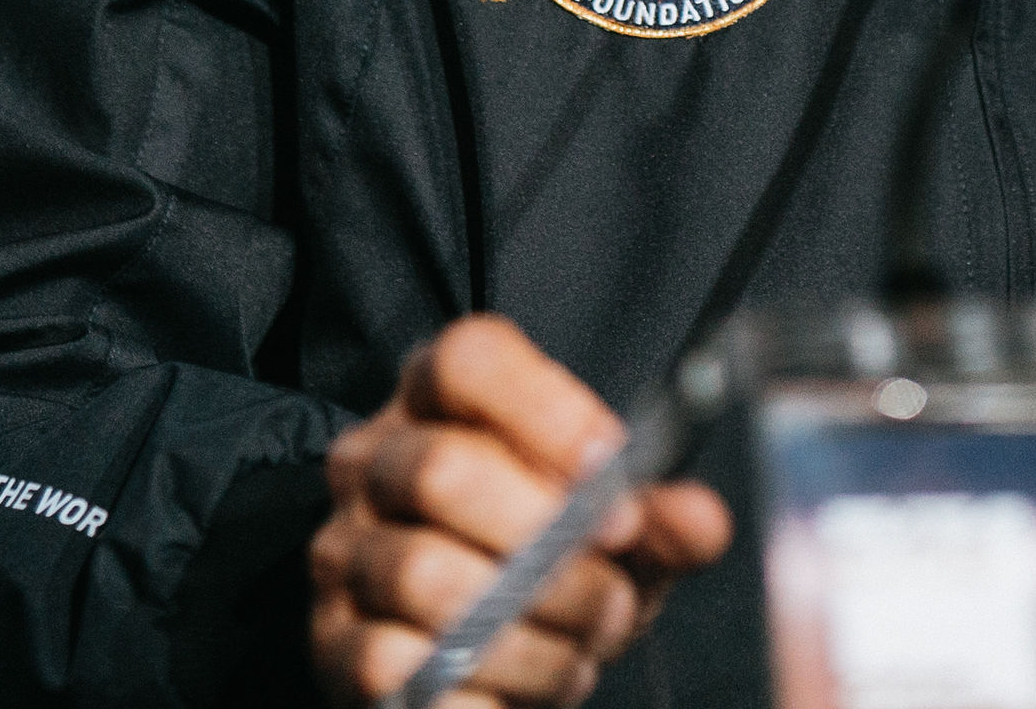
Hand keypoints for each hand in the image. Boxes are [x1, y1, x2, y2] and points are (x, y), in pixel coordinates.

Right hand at [310, 314, 730, 707]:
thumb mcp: (614, 534)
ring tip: (579, 645)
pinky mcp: (335, 644)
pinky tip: (523, 685)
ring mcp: (345, 553)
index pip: (468, 360)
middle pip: (441, 471)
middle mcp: (374, 463)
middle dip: (549, 546)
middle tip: (611, 589)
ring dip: (529, 628)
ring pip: (426, 578)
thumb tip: (700, 521)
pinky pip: (396, 666)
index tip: (612, 468)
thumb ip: (662, 520)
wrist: (476, 654)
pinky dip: (482, 689)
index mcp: (439, 402)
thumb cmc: (547, 566)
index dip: (548, 410)